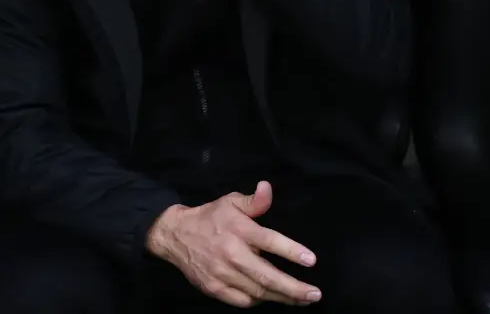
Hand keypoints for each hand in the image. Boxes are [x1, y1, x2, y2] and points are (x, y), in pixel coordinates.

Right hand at [146, 181, 321, 307]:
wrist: (175, 235)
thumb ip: (253, 201)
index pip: (270, 241)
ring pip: (257, 292)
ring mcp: (222, 274)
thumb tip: (268, 188)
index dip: (292, 251)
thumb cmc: (210, 217)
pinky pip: (242, 301)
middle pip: (267, 275)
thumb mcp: (230, 202)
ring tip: (302, 299)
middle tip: (315, 294)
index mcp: (238, 229)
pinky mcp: (214, 288)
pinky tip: (272, 298)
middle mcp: (231, 253)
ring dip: (282, 297)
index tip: (312, 261)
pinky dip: (258, 301)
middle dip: (294, 288)